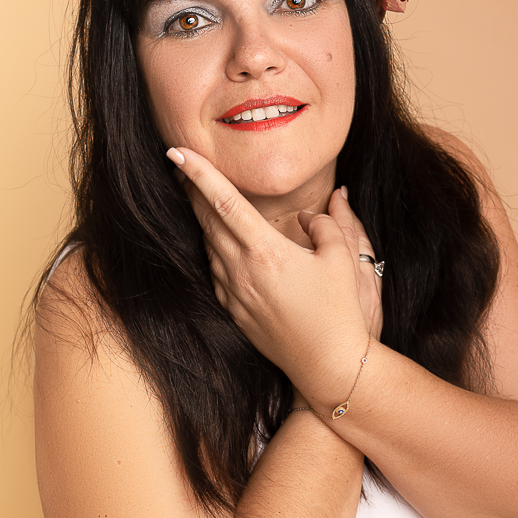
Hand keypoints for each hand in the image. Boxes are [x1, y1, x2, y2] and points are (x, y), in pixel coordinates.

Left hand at [167, 147, 370, 402]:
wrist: (327, 365)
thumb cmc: (339, 311)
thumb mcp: (341, 259)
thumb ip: (327, 225)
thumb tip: (315, 212)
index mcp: (265, 252)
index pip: (224, 202)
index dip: (199, 174)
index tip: (177, 152)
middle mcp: (242, 271)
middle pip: (207, 221)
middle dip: (193, 191)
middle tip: (183, 167)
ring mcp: (234, 294)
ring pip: (209, 247)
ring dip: (205, 221)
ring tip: (204, 202)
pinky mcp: (235, 312)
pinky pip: (216, 272)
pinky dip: (215, 251)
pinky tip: (223, 244)